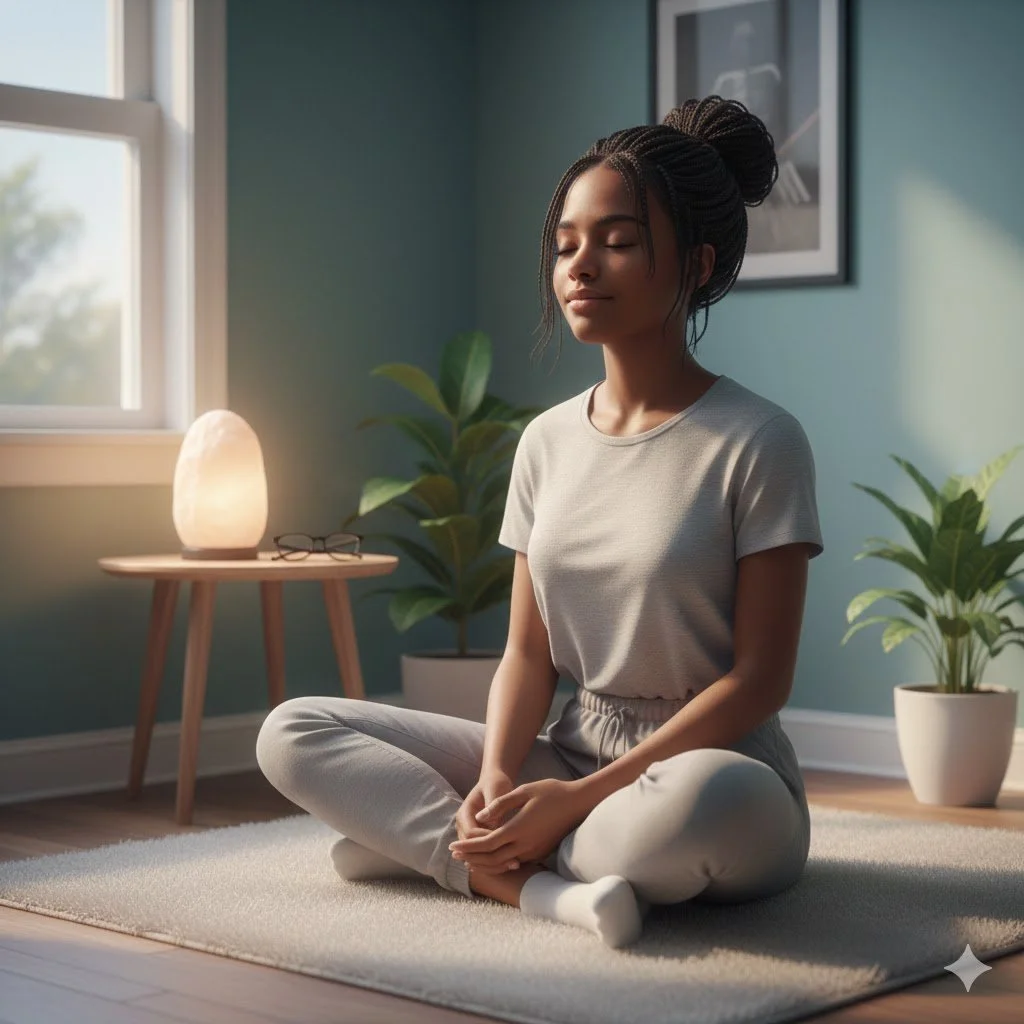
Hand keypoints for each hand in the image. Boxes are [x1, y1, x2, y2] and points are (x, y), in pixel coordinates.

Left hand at [448, 778, 584, 874]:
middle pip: (491, 858)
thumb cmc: (551, 792)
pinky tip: (491, 857)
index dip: (467, 847)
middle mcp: (525, 844)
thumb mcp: (524, 791)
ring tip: (468, 859)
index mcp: (518, 828)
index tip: (452, 846)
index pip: (486, 844)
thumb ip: (500, 805)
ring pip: (503, 864)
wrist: (579, 803)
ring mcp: (534, 851)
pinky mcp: (540, 853)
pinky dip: (499, 862)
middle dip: (471, 858)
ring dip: (484, 863)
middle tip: (454, 855)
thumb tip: (479, 818)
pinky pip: (515, 862)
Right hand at [453, 770, 517, 873]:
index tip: (507, 842)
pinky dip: (497, 860)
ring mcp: (470, 835)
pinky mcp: (479, 840)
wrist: (493, 782)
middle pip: (472, 850)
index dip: (487, 840)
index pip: (471, 834)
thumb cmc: (495, 784)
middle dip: (492, 855)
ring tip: (515, 865)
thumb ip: (494, 805)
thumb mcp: (495, 789)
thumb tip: (493, 825)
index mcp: (464, 814)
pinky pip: (485, 854)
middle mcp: (463, 827)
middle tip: (513, 861)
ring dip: (495, 862)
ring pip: (478, 856)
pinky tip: (513, 863)